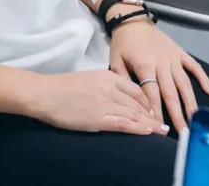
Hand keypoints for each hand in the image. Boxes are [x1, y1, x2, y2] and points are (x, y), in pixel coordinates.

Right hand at [28, 69, 167, 135]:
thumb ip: (105, 86)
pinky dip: (138, 128)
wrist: (44, 93)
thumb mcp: (88, 79)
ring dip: (149, 124)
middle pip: (138, 103)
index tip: (153, 111)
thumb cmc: (62, 86)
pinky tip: (147, 132)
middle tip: (163, 125)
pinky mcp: (98, 118)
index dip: (147, 102)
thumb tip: (118, 97)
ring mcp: (105, 103)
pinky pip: (124, 123)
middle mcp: (110, 88)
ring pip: (134, 114)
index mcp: (107, 76)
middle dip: (152, 115)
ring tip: (160, 131)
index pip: (136, 89)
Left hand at [109, 17, 208, 133]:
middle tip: (184, 131)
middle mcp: (162, 63)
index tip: (160, 126)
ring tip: (196, 118)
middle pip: (171, 92)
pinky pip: (194, 66)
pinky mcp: (180, 52)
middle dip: (177, 113)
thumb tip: (134, 102)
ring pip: (184, 82)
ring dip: (190, 101)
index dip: (156, 110)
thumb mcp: (116, 61)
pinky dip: (203, 77)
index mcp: (144, 66)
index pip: (152, 94)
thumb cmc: (122, 43)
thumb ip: (124, 80)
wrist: (132, 20)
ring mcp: (173, 58)